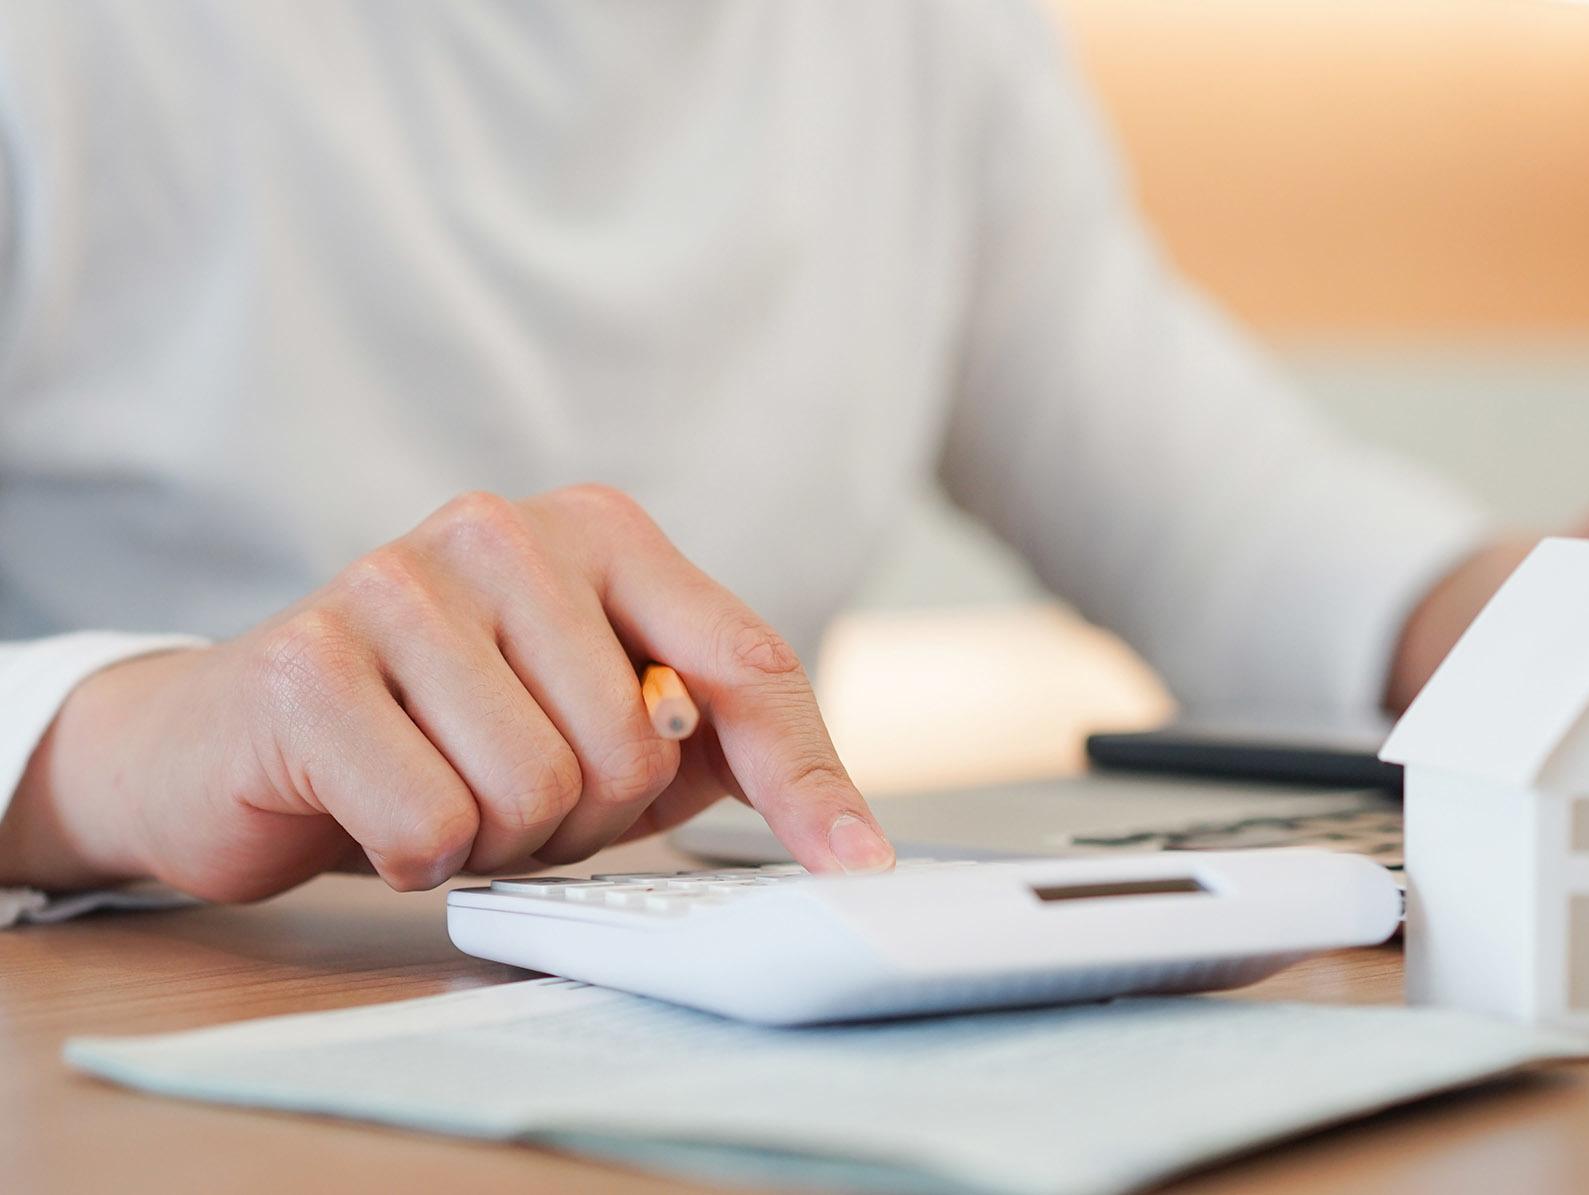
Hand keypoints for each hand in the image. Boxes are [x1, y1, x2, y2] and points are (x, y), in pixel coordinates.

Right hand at [0, 486, 893, 899]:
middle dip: (585, 815)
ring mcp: (397, 581)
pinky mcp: (308, 662)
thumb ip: (716, 749)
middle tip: (507, 788)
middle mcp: (503, 531)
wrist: (235, 744)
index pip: (742, 662)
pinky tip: (372, 805)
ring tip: (441, 788)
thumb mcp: (601, 731)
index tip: (859, 866)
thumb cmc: (446, 736)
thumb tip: (851, 842)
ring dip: (496, 837)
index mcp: (599, 531)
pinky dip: (414, 855)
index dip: (804, 778)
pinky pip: (433, 824)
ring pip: (539, 790)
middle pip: (638, 749)